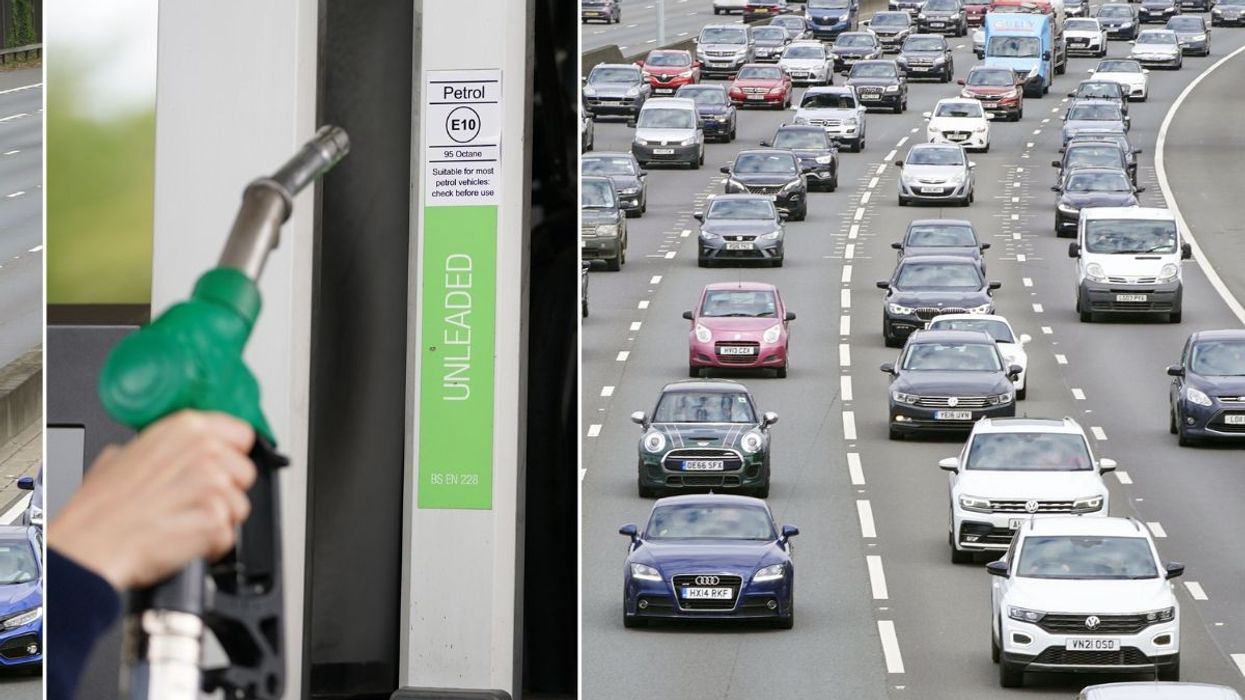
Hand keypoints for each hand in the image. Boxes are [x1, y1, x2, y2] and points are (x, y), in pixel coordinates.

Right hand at [48, 411, 256, 590]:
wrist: (88, 545)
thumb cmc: (99, 509)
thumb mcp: (122, 456)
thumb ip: (159, 446)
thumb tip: (173, 449)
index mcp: (185, 428)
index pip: (242, 435)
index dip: (232, 456)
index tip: (219, 469)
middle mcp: (203, 450)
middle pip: (245, 472)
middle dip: (226, 492)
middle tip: (192, 503)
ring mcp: (211, 485)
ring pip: (239, 505)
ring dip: (218, 521)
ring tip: (183, 523)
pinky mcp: (214, 519)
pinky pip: (229, 535)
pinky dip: (212, 546)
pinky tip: (185, 540)